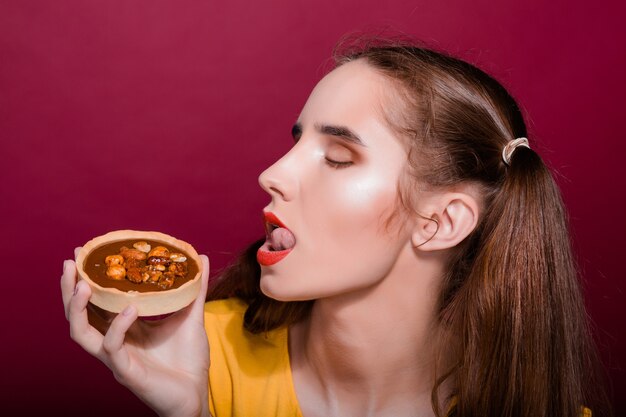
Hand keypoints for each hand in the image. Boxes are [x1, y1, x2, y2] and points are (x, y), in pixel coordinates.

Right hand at [61, 248, 210, 416]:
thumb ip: (194, 289)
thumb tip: (199, 258)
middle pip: (78, 315)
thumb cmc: (189, 359)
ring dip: (77, 308)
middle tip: (72, 263)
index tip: (84, 253)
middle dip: (69, 289)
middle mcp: (114, 341)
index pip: (96, 302)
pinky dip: (118, 327)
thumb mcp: (191, 316)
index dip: (86, 279)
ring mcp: (116, 358)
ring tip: (83, 284)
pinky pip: (112, 348)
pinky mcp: (126, 372)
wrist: (197, 393)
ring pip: (81, 333)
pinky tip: (130, 309)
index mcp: (124, 328)